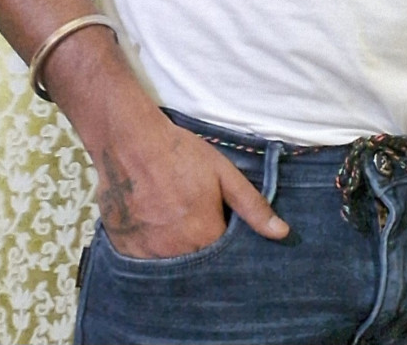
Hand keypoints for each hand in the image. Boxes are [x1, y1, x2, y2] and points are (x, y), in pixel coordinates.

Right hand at [94, 114, 291, 258]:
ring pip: (170, 266)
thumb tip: (281, 233)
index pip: (224, 260)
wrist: (130, 140)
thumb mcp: (222, 172)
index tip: (220, 232)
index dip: (225, 247)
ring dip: (176, 255)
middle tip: (195, 228)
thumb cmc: (179, 153)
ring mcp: (147, 253)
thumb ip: (252, 206)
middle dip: (201, 255)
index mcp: (204, 235)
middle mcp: (176, 252)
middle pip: (196, 267)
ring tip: (174, 230)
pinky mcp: (125, 248)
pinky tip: (152, 232)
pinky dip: (150, 253)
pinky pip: (143, 263)